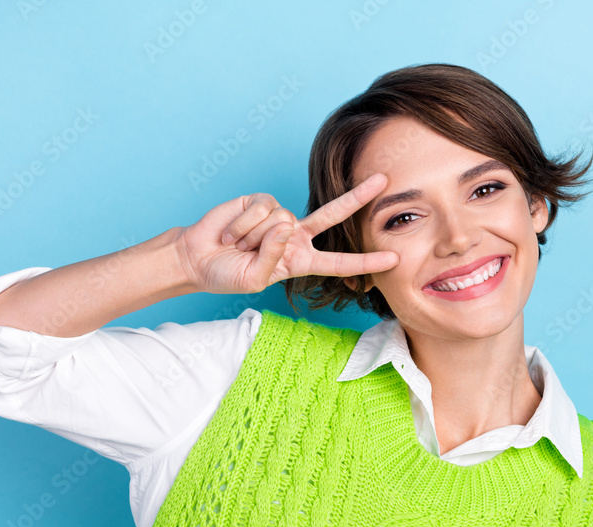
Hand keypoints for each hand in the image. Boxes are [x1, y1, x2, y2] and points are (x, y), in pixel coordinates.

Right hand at [175, 173, 398, 294]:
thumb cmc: (227, 274)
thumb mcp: (253, 280)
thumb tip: (285, 225)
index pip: (339, 262)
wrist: (198, 257)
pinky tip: (231, 232)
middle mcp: (295, 235)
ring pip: (282, 220)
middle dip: (358, 198)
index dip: (365, 262)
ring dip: (253, 238)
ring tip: (237, 246)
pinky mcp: (260, 201)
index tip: (394, 258)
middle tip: (384, 181)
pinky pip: (262, 209)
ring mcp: (280, 216)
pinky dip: (244, 224)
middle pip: (334, 215)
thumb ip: (273, 258)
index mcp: (301, 260)